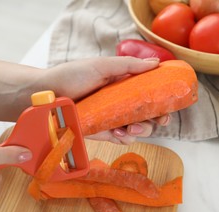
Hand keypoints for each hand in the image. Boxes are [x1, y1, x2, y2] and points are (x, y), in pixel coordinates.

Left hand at [43, 56, 170, 143]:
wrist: (47, 96)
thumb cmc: (71, 76)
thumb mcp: (101, 65)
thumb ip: (128, 66)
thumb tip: (156, 64)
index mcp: (123, 85)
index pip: (149, 93)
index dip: (163, 100)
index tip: (170, 105)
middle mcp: (121, 103)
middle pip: (148, 114)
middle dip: (157, 119)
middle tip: (158, 120)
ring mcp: (113, 119)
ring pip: (138, 129)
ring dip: (141, 130)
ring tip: (130, 128)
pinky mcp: (103, 133)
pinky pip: (121, 140)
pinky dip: (124, 138)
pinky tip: (117, 133)